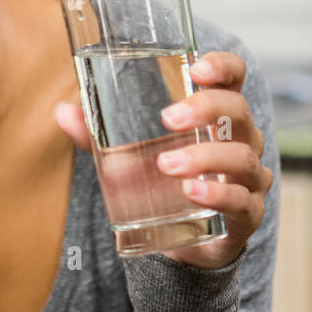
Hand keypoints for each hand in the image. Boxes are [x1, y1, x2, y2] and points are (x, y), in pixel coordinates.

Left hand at [54, 49, 273, 270]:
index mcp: (217, 117)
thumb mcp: (126, 156)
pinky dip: (218, 194)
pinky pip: (242, 201)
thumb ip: (96, 135)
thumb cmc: (161, 185)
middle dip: (206, 109)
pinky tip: (192, 192)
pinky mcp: (247, 214)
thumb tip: (63, 112)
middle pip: (238, 112)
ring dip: (204, 157)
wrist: (182, 244)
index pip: (234, 79)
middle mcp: (241, 141)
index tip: (197, 68)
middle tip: (168, 118)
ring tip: (166, 164)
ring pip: (241, 157)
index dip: (223, 67)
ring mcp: (248, 178)